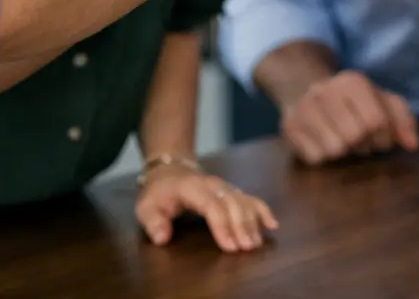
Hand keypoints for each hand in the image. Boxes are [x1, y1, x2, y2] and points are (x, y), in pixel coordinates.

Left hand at [135, 164, 277, 252]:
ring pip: (244, 201)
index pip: (211, 205)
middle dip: (242, 226)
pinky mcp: (232, 191)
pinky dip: (262, 210)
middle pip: (232, 203)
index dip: (222, 225)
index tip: (230, 246)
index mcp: (192, 188)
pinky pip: (251, 198)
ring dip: (253, 221)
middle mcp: (213, 185)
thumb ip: (153, 222)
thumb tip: (162, 238)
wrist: (170, 169)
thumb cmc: (159, 193)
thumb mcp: (147, 207)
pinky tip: (272, 224)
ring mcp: (225, 187)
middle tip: (248, 248)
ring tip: (257, 243)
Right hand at [281, 70, 418, 164]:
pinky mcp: (289, 128)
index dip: (383, 137)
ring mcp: (304, 109)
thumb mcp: (381, 101)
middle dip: (363, 145)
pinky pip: (316, 158)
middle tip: (359, 139)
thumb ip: (403, 119)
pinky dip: (324, 156)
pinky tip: (322, 142)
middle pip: (355, 136)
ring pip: (335, 149)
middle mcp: (325, 91)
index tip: (379, 135)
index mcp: (353, 81)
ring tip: (341, 140)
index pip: (376, 121)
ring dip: (343, 152)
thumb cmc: (351, 101)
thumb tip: (413, 145)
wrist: (304, 89)